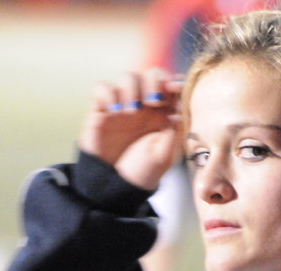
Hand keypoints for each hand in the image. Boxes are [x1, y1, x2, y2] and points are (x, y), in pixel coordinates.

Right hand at [78, 68, 182, 189]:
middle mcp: (144, 106)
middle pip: (152, 74)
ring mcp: (122, 106)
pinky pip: (102, 88)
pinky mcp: (101, 110)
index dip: (174, 82)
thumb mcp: (164, 156)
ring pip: (128, 77)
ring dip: (133, 87)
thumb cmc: (141, 173)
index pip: (171, 86)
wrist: (114, 187)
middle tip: (154, 101)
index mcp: (164, 114)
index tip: (175, 89)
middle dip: (155, 81)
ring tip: (132, 110)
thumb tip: (179, 109)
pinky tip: (114, 110)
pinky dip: (108, 93)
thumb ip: (173, 132)